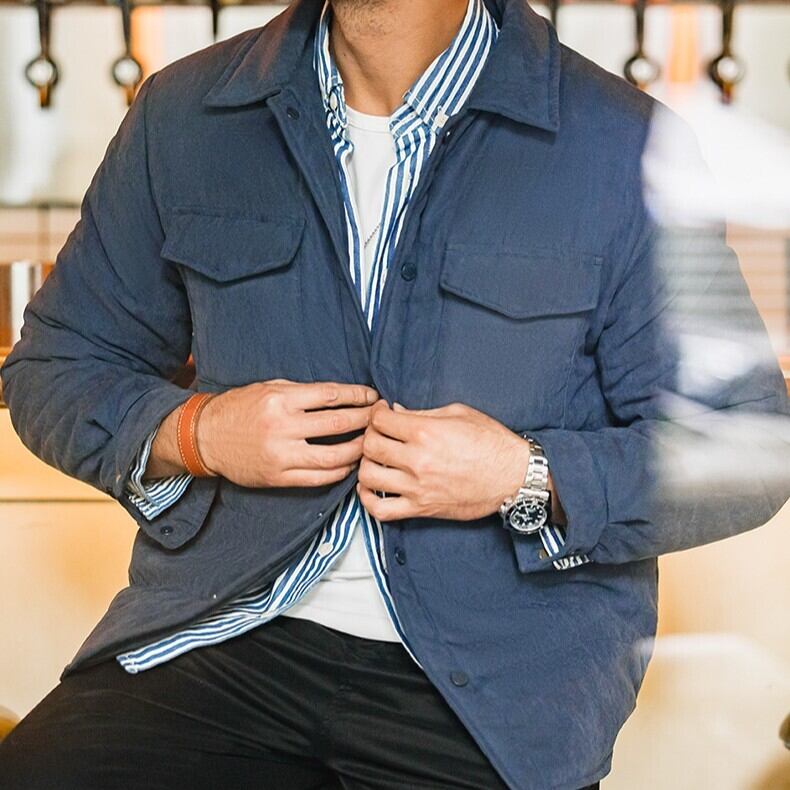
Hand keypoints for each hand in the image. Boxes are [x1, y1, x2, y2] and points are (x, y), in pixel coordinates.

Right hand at [194, 379, 378, 487]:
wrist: (205, 437)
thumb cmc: (240, 408)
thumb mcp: (268, 388)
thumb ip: (303, 392)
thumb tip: (342, 395)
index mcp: (281, 400)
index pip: (331, 396)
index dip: (357, 396)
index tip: (372, 396)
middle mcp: (282, 427)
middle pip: (338, 424)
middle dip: (365, 420)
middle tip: (380, 417)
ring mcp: (281, 455)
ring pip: (334, 457)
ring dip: (358, 449)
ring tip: (371, 443)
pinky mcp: (278, 477)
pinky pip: (319, 478)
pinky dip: (340, 472)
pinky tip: (350, 464)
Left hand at [356, 400, 531, 521]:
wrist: (514, 477)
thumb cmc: (492, 442)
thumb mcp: (458, 414)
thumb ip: (422, 413)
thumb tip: (397, 412)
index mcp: (426, 432)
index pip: (380, 421)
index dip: (376, 414)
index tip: (382, 414)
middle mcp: (418, 460)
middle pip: (369, 446)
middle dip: (370, 436)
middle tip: (379, 434)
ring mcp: (418, 487)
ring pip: (368, 476)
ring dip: (367, 465)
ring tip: (377, 460)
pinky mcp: (422, 509)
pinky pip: (381, 510)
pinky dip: (368, 500)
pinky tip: (372, 489)